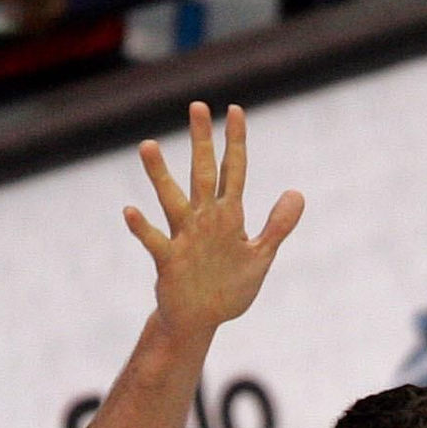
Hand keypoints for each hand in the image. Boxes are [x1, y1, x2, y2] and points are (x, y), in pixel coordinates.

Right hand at [125, 102, 304, 344]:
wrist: (201, 321)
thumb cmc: (228, 288)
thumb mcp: (259, 257)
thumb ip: (276, 226)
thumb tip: (297, 193)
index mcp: (228, 217)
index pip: (233, 172)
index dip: (236, 144)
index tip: (235, 110)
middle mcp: (204, 220)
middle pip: (203, 174)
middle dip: (202, 142)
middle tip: (197, 106)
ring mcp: (184, 237)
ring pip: (172, 200)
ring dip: (160, 175)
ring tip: (147, 145)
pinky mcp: (169, 261)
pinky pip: (154, 240)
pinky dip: (142, 227)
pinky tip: (129, 211)